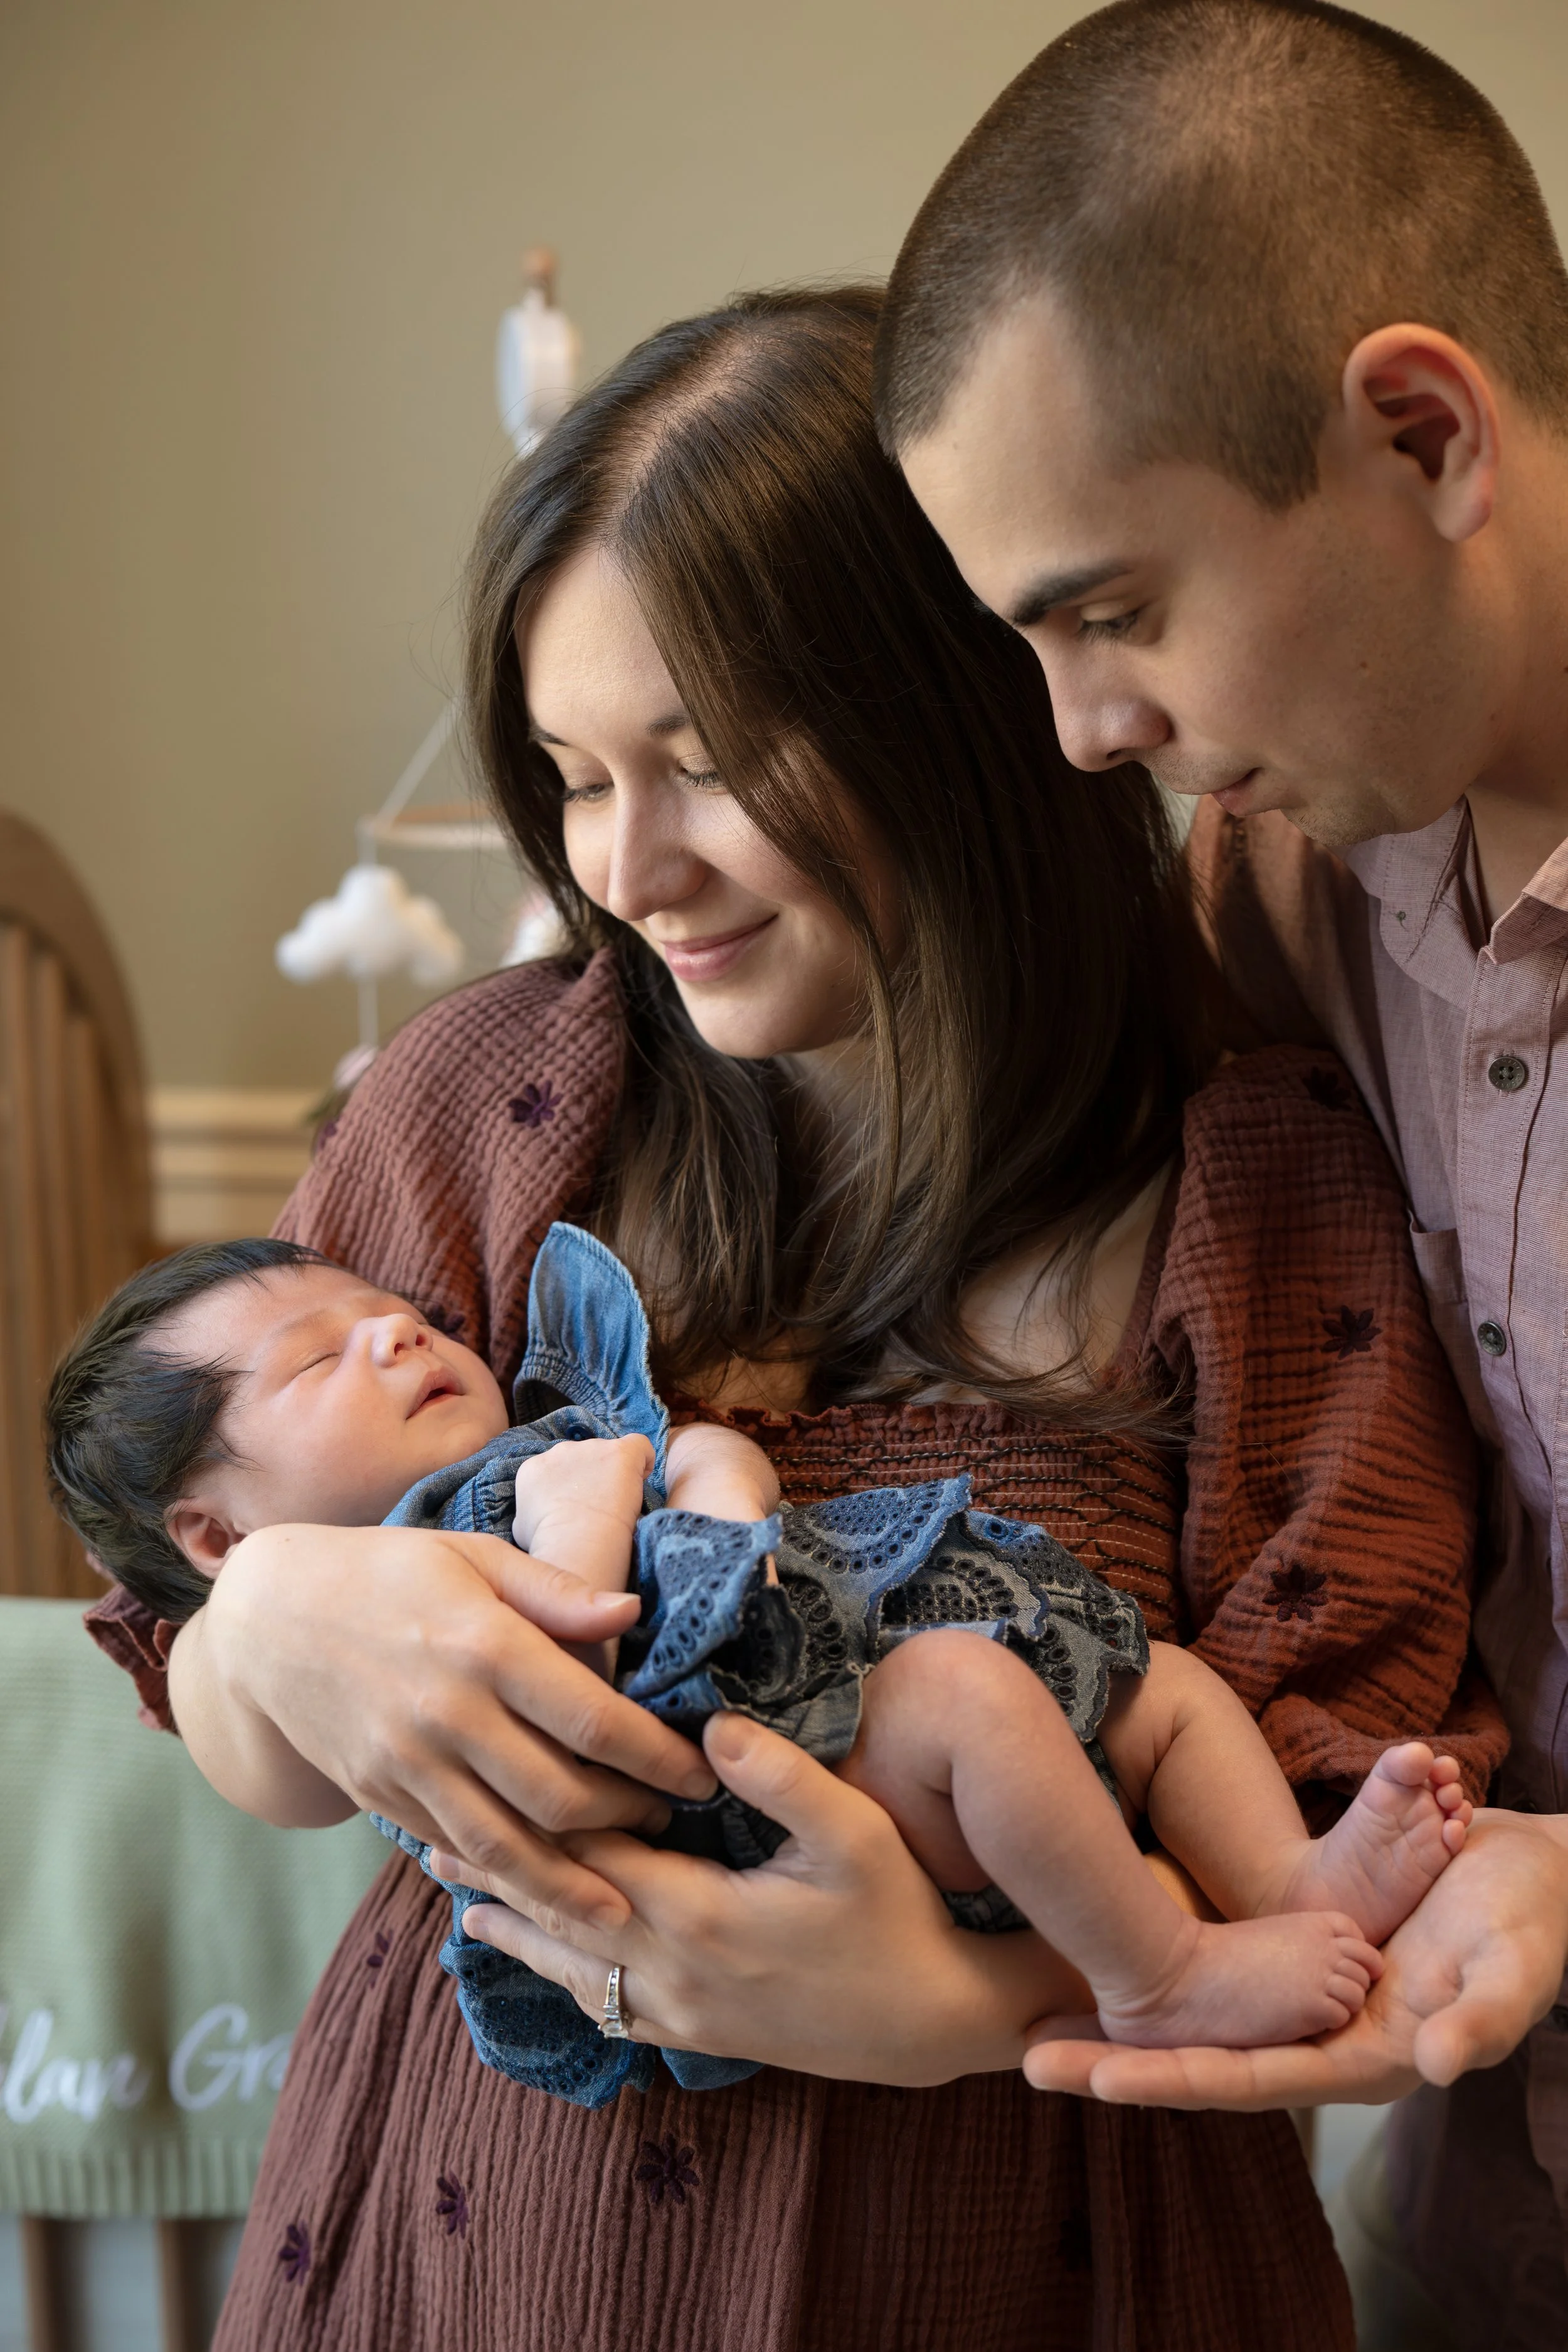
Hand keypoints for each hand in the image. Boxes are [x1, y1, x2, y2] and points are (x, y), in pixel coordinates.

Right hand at [173, 1521, 717, 1928]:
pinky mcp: (378, 1796)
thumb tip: (634, 1616)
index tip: (703, 1771)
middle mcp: (447, 1715)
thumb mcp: (475, 1556)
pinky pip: (454, 1848)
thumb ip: (557, 1592)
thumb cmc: (388, 1571)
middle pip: (559, 1795)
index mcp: (483, 1645)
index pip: (593, 1720)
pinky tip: (544, 1884)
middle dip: (628, 1817)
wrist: (269, 1617)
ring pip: (505, 1846)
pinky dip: (503, 1874)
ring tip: (625, 1897)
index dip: (658, 1755)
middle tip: (672, 1818)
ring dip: (572, 1880)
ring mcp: (407, 1765)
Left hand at [433, 1712, 1091, 2081]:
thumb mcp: (854, 1834)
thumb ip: (780, 1776)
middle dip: (499, 1875)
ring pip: (571, 1971)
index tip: (480, 1778)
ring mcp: (680, 2015)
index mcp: (699, 1914)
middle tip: (430, 1838)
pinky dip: (561, 1979)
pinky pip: (605, 2011)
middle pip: (563, 1914)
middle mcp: (672, 1974)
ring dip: (515, 1931)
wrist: (932, 2023)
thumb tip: (711, 1725)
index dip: (536, 1816)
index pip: (594, 1857)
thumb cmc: (898, 1917)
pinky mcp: (697, 2035)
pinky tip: (540, 1961)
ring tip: (459, 1899)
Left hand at [1024, 1807, 1567, 2108]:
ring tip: (1040, 2020)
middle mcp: (1327, 2036)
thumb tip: (1439, 2064)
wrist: (1542, 1876)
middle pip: (1208, 2059)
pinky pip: (1224, 1979)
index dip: (1173, 2079)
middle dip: (1121, 2064)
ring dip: (1129, 2021)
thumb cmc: (1534, 1917)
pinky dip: (1166, 1978)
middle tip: (1030, 2060)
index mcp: (1367, 2056)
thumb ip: (1484, 2015)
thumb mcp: (1517, 1964)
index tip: (1095, 2081)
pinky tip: (1107, 1964)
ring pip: (1204, 2021)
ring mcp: (1311, 2000)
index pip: (1251, 2079)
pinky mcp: (1305, 1958)